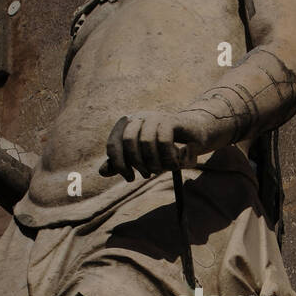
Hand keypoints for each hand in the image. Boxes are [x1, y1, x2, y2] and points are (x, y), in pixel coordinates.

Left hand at [99, 108, 223, 181]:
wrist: (194, 135)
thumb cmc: (166, 148)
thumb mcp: (143, 158)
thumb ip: (122, 163)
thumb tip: (101, 172)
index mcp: (127, 126)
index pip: (113, 144)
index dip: (119, 164)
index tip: (130, 178)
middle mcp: (138, 118)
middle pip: (128, 141)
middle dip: (137, 162)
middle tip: (147, 175)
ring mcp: (155, 116)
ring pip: (146, 141)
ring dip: (153, 161)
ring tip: (161, 169)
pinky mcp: (171, 120)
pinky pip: (163, 140)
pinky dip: (167, 157)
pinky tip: (173, 165)